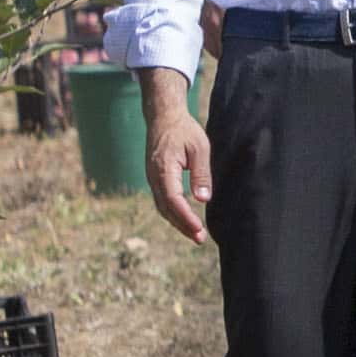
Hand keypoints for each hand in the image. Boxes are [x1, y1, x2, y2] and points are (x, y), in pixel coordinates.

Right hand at [140, 72, 210, 242]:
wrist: (163, 117)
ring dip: (178, 223)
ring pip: (163, 208)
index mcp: (163, 169)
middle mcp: (153, 177)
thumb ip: (201, 173)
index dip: (186, 218)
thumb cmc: (184, 130)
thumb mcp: (199, 147)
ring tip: (195, 234)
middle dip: (183, 226)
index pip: (174, 200)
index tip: (199, 230)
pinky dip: (173, 213)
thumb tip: (203, 199)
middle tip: (200, 239)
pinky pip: (163, 201)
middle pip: (166, 209)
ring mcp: (152, 179)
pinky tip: (186, 220)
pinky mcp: (155, 180)